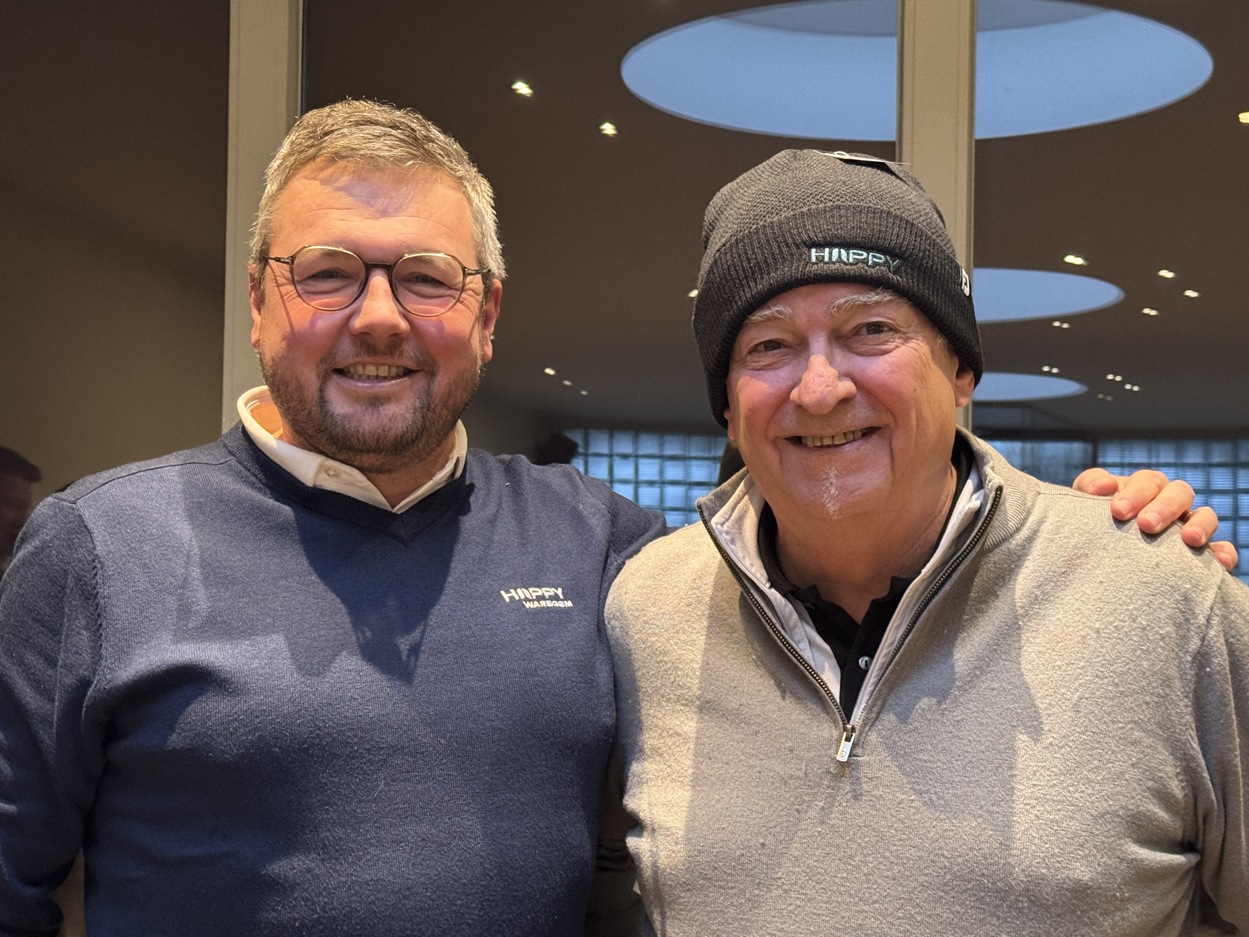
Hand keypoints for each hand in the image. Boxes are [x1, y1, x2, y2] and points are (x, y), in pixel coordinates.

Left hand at [1072, 468, 1237, 570]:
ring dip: (1201, 525)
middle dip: (1164, 507)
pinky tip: (1219, 563)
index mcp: (1142, 489)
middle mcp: (1169, 503)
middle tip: (1146, 525)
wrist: (1092, 559)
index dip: (1135, 492)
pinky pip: (1222, 549)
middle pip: (1179, 493)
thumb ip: (1089, 489)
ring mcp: (1187, 526)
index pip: (1147, 482)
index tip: (1118, 511)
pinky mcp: (1201, 553)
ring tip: (1190, 540)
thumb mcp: (1081, 507)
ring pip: (1205, 515)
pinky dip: (1224, 553)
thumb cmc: (1088, 527)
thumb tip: (1104, 486)